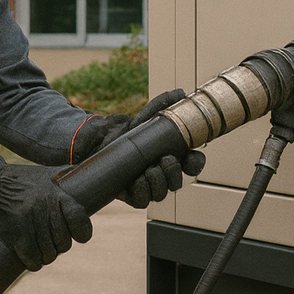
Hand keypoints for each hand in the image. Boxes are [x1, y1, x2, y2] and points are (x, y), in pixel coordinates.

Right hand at [0, 162, 92, 270]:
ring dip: (46, 255)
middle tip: (51, 239)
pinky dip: (34, 262)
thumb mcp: (46, 174)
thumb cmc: (21, 180)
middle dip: (59, 245)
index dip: (82, 232)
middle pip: (64, 243)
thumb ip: (68, 175)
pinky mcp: (15, 235)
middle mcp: (45, 208)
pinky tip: (31, 256)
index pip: (79, 219)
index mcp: (56, 194)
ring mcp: (30, 222)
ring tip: (40, 247)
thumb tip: (96, 173)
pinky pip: (33, 260)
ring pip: (49, 255)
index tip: (80, 236)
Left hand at [72, 90, 206, 207]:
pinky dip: (143, 191)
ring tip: (149, 169)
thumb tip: (181, 93)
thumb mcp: (145, 117)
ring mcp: (148, 185)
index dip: (195, 163)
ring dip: (159, 182)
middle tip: (164, 160)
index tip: (190, 156)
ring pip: (162, 193)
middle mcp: (162, 173)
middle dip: (174, 173)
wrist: (98, 142)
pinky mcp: (132, 194)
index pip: (192, 164)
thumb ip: (163, 104)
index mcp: (171, 156)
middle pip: (178, 181)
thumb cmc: (126, 131)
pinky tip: (137, 180)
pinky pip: (143, 200)